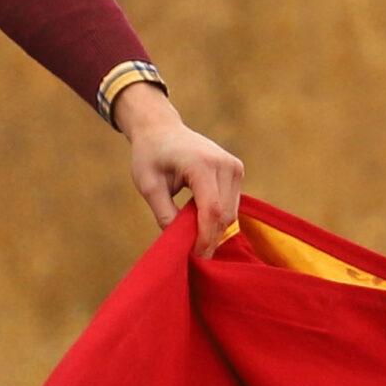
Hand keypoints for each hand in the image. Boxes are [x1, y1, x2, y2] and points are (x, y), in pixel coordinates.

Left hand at [113, 82, 243, 255]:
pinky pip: (232, 204)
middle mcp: (224, 164)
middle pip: (224, 214)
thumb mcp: (148, 185)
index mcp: (201, 164)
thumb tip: (179, 240)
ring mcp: (234, 166)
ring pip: (232, 212)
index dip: (205, 237)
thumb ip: (164, 213)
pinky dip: (218, 218)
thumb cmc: (150, 155)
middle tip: (193, 256)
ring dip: (215, 230)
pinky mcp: (236, 170)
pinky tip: (200, 225)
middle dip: (210, 238)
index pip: (211, 209)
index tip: (195, 256)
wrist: (161, 129)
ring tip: (194, 241)